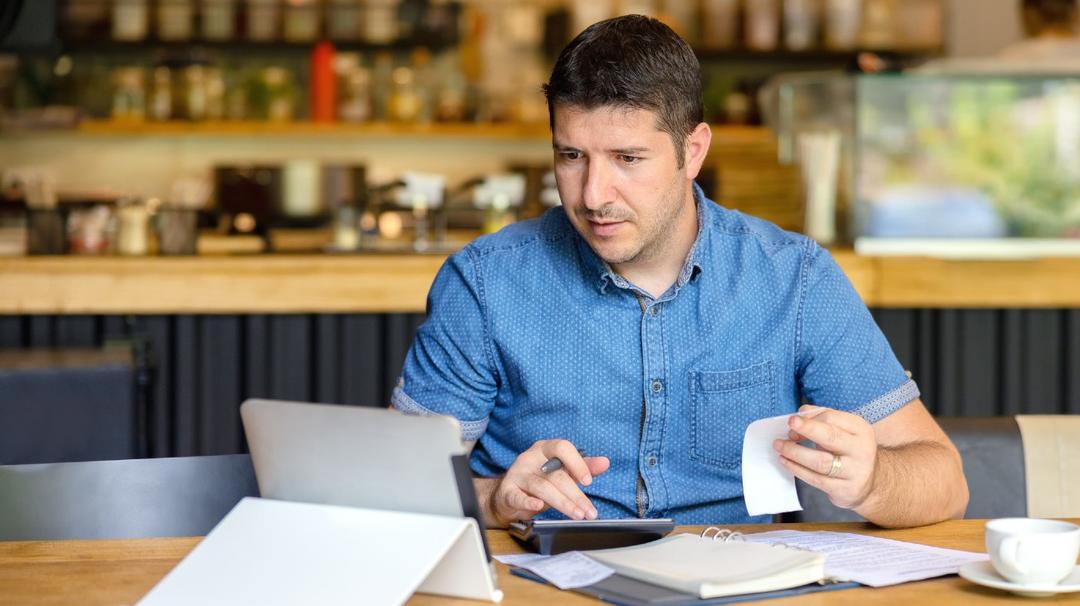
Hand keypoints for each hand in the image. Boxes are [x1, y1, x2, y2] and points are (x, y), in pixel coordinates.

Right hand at [483, 439, 609, 526]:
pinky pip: (517, 497)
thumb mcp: (562, 471)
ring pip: (542, 487)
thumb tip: (605, 462)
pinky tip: (538, 506)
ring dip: (562, 503)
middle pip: (556, 475)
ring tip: (577, 514)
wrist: (509, 494)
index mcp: (545, 449)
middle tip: (588, 511)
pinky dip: (528, 502)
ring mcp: (517, 474)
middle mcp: (530, 458)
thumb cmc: (539, 480)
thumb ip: (583, 466)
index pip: (562, 448)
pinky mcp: (507, 491)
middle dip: (575, 495)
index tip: (588, 481)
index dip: (577, 463)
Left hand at [773, 405, 877, 509]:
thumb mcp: (844, 430)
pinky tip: (786, 461)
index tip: (793, 422)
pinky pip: (816, 479)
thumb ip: (823, 419)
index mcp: (861, 430)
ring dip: (795, 452)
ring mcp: (854, 472)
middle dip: (807, 429)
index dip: (809, 419)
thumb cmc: (849, 450)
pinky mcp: (844, 489)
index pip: (832, 418)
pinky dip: (797, 469)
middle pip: (831, 437)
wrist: (870, 482)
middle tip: (789, 425)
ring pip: (820, 462)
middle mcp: (861, 450)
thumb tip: (800, 415)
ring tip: (780, 446)